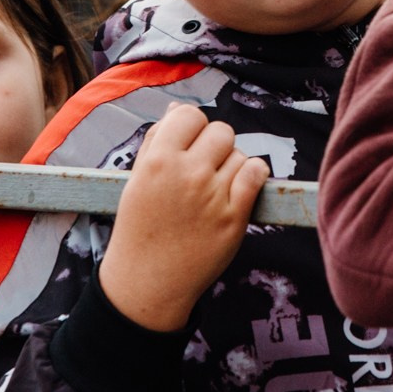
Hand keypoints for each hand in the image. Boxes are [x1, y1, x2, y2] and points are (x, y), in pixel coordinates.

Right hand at [99, 105, 268, 332]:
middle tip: (204, 168)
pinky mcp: (234, 217)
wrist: (148, 281)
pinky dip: (253, 175)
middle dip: (215, 146)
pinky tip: (238, 187)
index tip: (190, 145)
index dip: (192, 128)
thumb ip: (157, 142)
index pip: (189, 115)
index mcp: (157, 161)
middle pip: (221, 131)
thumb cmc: (141, 228)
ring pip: (239, 154)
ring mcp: (212, 195)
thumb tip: (177, 110)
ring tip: (214, 188)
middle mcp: (186, 174)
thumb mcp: (136, 181)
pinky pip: (257, 173)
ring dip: (231, 165)